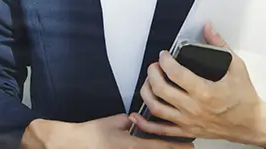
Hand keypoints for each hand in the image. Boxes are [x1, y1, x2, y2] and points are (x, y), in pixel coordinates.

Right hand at [23, 114, 193, 148]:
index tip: (191, 145)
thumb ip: (128, 120)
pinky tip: (150, 147)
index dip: (177, 146)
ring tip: (174, 147)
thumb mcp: (113, 122)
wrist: (74, 144)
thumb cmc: (91, 134)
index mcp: (132, 145)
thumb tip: (138, 119)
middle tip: (189, 148)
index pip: (160, 145)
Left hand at [130, 24, 265, 146]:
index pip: (175, 73)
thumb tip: (208, 28)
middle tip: (155, 66)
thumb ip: (219, 45)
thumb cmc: (245, 98)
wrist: (253, 125)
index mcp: (205, 92)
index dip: (165, 60)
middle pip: (161, 89)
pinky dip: (145, 124)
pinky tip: (137, 116)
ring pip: (156, 108)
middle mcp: (194, 108)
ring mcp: (189, 121)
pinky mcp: (187, 131)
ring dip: (146, 92)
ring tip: (148, 82)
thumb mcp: (236, 67)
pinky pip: (161, 130)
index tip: (164, 55)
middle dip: (153, 73)